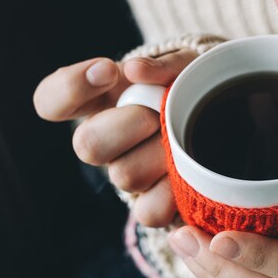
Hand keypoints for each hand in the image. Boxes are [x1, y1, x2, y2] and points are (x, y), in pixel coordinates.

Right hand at [33, 50, 197, 225]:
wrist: (226, 124)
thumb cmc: (195, 90)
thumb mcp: (188, 68)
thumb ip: (164, 65)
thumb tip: (133, 70)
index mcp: (101, 103)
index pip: (51, 101)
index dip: (72, 87)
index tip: (108, 70)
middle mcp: (105, 142)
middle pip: (87, 145)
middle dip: (130, 124)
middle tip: (159, 114)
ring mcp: (126, 174)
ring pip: (125, 175)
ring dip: (160, 154)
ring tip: (186, 139)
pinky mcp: (152, 205)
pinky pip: (149, 212)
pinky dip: (173, 192)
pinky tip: (189, 173)